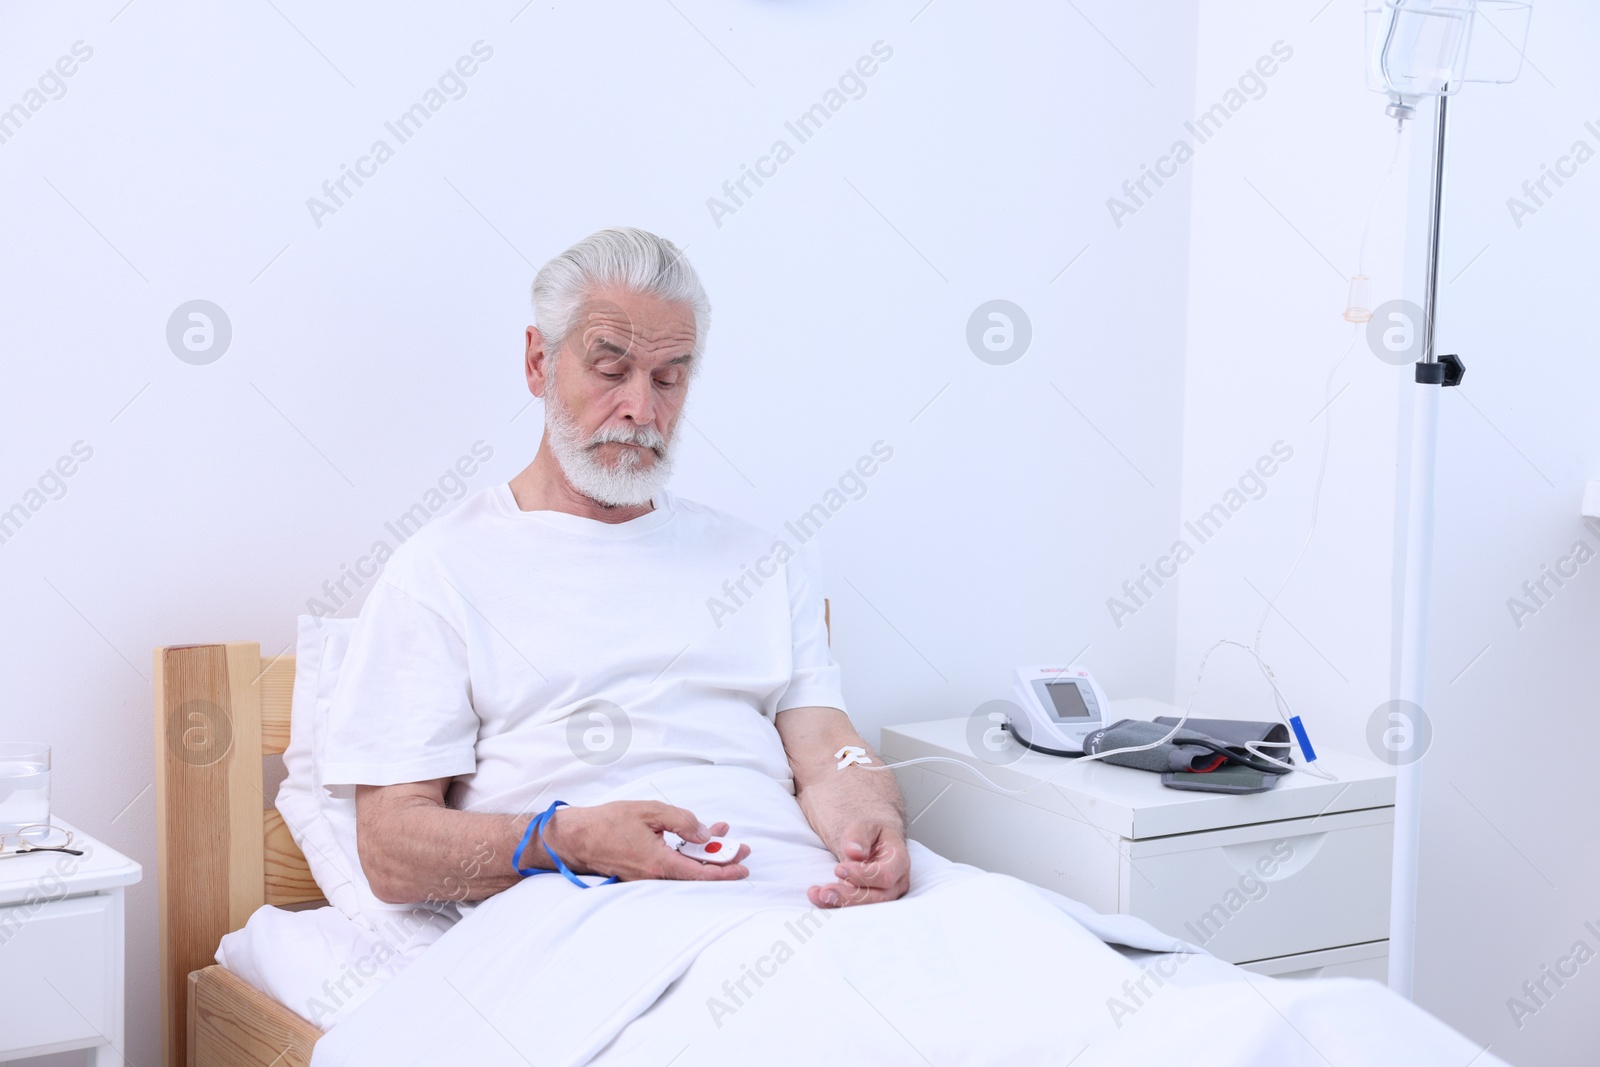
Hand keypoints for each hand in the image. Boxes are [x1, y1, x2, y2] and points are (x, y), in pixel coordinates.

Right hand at [542, 801, 751, 881]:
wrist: (575, 838)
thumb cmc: (607, 823)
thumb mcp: (649, 812)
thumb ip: (680, 820)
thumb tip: (704, 833)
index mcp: (658, 863)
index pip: (700, 873)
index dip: (724, 871)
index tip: (743, 868)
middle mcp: (654, 876)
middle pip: (696, 872)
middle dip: (721, 859)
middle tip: (741, 847)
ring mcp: (647, 876)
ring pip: (685, 867)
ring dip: (704, 853)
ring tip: (720, 834)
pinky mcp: (642, 871)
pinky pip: (671, 865)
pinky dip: (686, 853)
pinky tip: (694, 838)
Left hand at [808, 820, 909, 907]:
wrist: (872, 841)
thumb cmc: (872, 833)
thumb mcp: (866, 826)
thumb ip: (860, 836)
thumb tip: (854, 852)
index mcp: (898, 861)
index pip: (886, 875)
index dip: (862, 876)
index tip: (838, 869)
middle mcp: (896, 883)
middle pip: (877, 898)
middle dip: (849, 897)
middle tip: (825, 891)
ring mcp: (885, 895)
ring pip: (866, 908)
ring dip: (840, 904)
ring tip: (818, 894)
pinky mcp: (869, 902)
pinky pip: (854, 910)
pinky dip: (833, 906)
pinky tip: (817, 897)